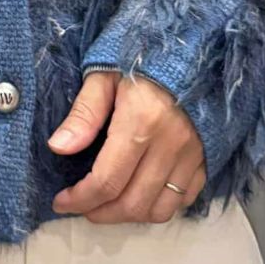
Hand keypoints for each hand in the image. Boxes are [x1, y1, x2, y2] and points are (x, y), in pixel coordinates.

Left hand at [47, 70, 206, 223]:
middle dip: (101, 213)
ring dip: (129, 215)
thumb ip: (83, 114)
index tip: (61, 201)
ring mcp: (192, 155)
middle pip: (133, 203)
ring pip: (160, 209)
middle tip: (81, 207)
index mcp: (141, 124)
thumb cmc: (141, 57)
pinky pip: (184, 199)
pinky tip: (140, 194)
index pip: (107, 181)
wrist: (193, 47)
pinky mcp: (206, 158)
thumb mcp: (104, 75)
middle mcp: (170, 146)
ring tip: (108, 205)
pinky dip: (159, 206)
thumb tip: (58, 147)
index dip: (80, 199)